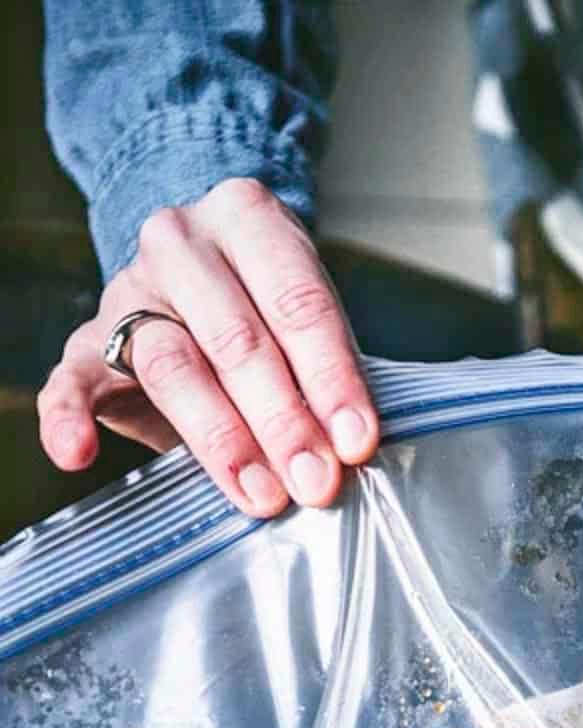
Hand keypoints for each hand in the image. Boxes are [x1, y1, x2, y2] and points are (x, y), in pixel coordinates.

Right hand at [37, 178, 379, 515]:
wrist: (201, 279)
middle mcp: (181, 244)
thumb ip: (326, 372)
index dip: (332, 378)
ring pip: (171, 365)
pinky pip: (70, 379)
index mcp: (248, 218)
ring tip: (260, 495)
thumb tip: (352, 446)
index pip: (296, 302)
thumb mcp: (307, 320)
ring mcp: (129, 290)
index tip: (356, 443)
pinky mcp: (90, 341)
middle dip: (283, 421)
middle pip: (235, 339)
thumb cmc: (270, 307)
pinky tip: (76, 456)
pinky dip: (67, 418)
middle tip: (316, 482)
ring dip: (220, 439)